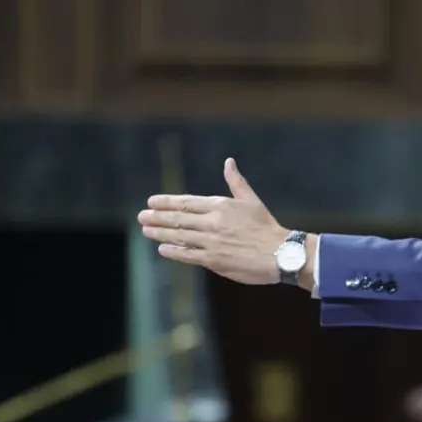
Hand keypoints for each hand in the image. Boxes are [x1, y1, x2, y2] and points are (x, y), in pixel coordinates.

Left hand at [138, 158, 289, 284]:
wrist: (280, 253)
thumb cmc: (266, 226)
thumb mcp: (251, 200)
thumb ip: (236, 181)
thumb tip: (228, 161)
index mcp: (220, 206)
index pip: (186, 202)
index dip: (167, 202)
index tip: (151, 202)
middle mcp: (212, 223)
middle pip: (178, 219)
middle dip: (157, 217)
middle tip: (142, 216)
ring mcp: (211, 242)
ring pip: (179, 236)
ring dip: (160, 232)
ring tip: (146, 230)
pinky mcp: (214, 260)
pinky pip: (188, 255)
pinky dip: (173, 251)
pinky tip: (163, 248)